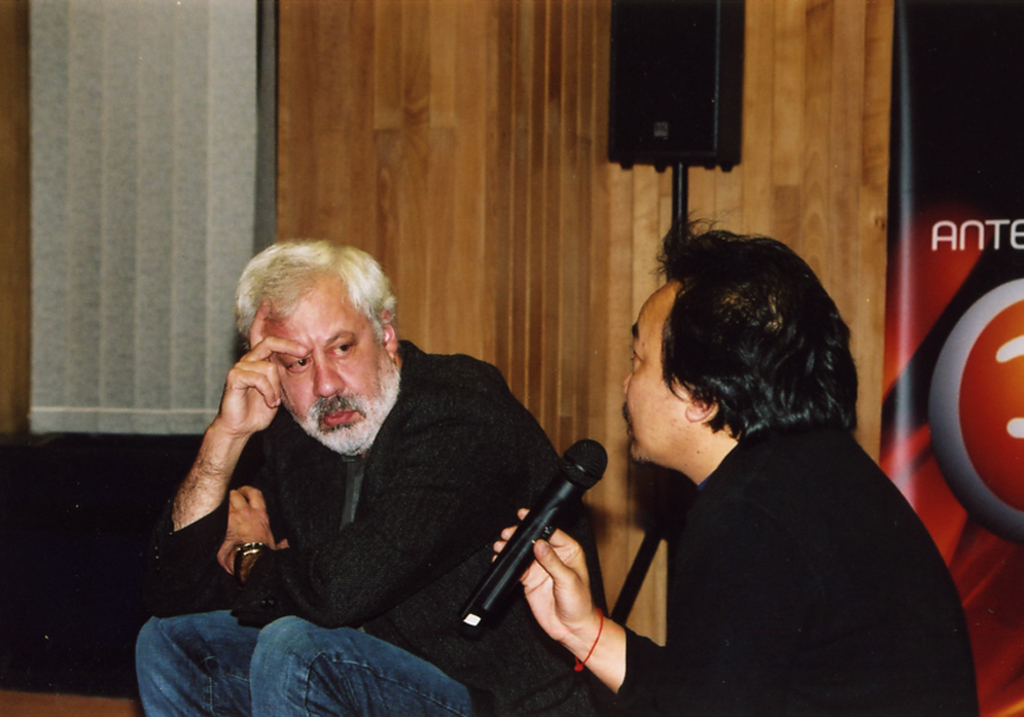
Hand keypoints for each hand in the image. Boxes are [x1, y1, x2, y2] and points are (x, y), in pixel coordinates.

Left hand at [216, 486, 281, 574]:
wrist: (250, 561)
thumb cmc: (262, 555)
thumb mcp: (273, 546)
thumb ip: (280, 543)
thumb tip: (287, 543)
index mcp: (261, 515)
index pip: (255, 494)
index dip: (247, 490)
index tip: (242, 491)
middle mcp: (247, 513)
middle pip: (235, 494)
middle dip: (230, 496)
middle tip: (226, 501)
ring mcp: (233, 517)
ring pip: (224, 502)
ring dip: (220, 505)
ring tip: (216, 509)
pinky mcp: (222, 525)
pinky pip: (215, 513)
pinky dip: (212, 514)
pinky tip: (209, 516)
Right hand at [495, 509, 599, 647]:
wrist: (572, 629)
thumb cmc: (580, 604)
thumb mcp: (568, 580)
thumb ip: (552, 562)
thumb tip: (539, 543)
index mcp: (568, 551)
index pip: (551, 532)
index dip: (538, 524)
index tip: (525, 519)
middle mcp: (554, 556)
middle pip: (533, 539)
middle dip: (520, 535)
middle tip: (508, 534)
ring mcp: (540, 568)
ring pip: (523, 553)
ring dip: (511, 549)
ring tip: (501, 546)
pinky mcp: (530, 580)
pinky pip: (516, 568)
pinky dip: (507, 564)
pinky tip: (500, 560)